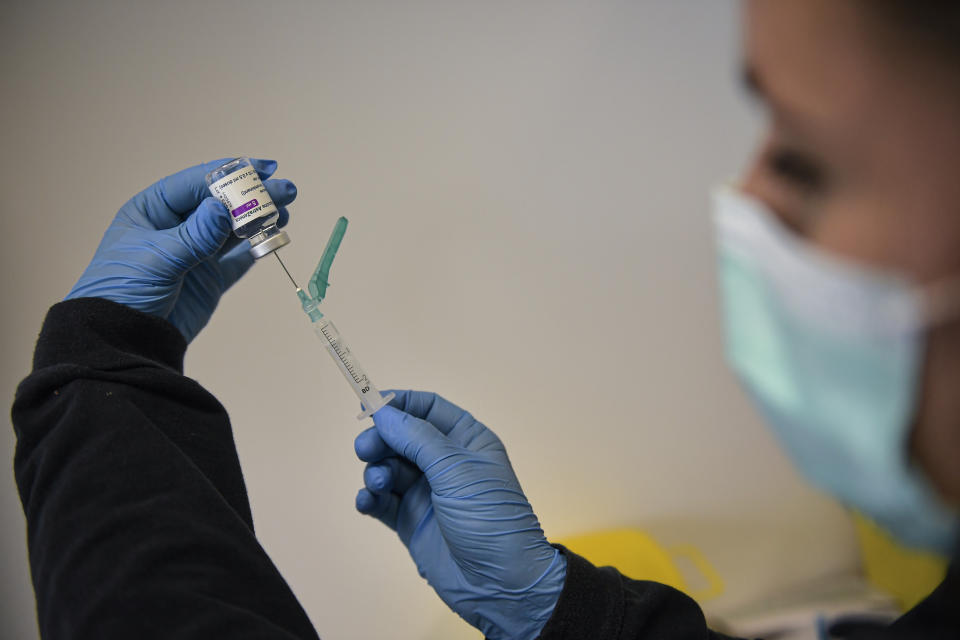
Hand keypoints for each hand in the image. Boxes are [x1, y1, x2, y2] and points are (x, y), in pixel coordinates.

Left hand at [65, 158, 296, 342]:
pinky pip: (239, 258)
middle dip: (253, 195)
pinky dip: (258, 247)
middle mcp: (175, 226)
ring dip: (259, 218)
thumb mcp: (158, 258)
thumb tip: (221, 208)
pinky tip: (274, 236)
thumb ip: (195, 234)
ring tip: (284, 212)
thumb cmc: (123, 291)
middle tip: (285, 190)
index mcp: (152, 211)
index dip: (228, 174)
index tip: (261, 169)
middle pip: (220, 203)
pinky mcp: (209, 278)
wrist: (124, 340)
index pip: (195, 183)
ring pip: (233, 228)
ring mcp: (195, 252)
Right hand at [354, 391, 566, 639]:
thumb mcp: (456, 471)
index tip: (370, 406)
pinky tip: (367, 501)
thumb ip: (417, 438)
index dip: (399, 404)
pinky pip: (382, 501)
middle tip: (365, 449)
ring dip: (376, 472)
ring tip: (378, 485)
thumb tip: (384, 412)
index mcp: (467, 441)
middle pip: (401, 437)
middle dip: (381, 440)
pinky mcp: (412, 522)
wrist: (500, 585)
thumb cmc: (492, 521)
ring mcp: (428, 493)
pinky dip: (370, 498)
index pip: (428, 409)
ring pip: (388, 468)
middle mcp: (446, 463)